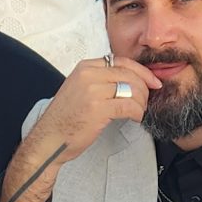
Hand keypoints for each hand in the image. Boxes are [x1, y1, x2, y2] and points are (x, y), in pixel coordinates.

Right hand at [0, 56, 161, 201]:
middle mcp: (89, 75)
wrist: (49, 139)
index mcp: (85, 67)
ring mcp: (93, 91)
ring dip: (141, 102)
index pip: (122, 61)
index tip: (152, 81)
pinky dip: (137, 113)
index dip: (142, 71)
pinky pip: (129, 106)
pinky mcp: (98, 109)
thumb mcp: (79, 88)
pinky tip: (134, 118)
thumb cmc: (65, 119)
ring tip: (138, 111)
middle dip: (145, 88)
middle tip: (147, 101)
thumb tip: (129, 80)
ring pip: (133, 90)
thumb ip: (99, 80)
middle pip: (130, 74)